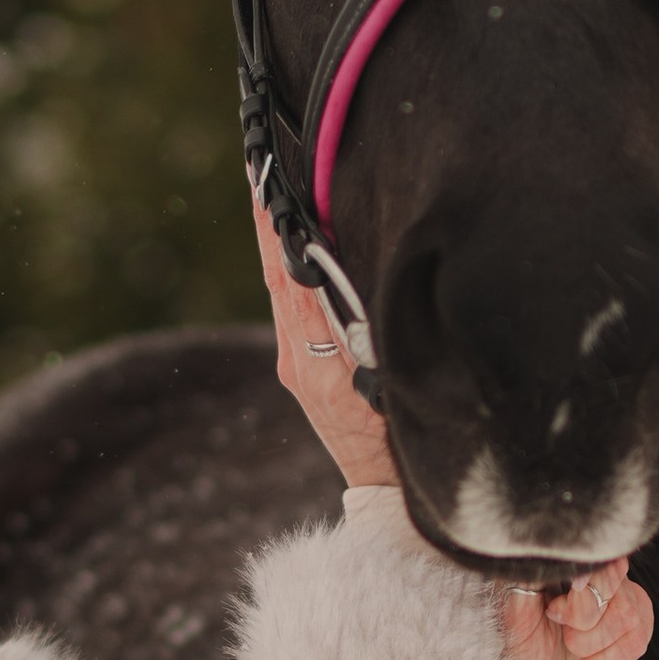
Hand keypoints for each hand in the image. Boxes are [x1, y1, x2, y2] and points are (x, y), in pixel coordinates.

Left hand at [255, 201, 396, 488]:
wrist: (386, 492)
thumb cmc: (399, 442)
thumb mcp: (387, 385)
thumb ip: (364, 331)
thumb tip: (334, 274)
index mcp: (316, 360)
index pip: (290, 279)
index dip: (276, 229)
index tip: (265, 181)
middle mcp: (296, 360)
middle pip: (278, 277)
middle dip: (267, 222)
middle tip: (259, 167)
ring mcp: (296, 367)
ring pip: (282, 291)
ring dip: (275, 243)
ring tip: (270, 191)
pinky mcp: (301, 372)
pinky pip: (292, 310)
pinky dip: (290, 272)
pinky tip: (293, 246)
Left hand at [498, 561, 653, 659]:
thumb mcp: (515, 624)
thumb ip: (527, 585)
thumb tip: (543, 560)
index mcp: (563, 574)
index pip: (591, 559)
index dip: (578, 588)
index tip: (556, 611)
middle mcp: (594, 584)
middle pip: (612, 584)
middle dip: (583, 622)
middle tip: (563, 638)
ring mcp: (618, 607)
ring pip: (628, 613)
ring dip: (595, 645)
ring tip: (575, 653)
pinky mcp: (634, 634)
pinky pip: (638, 639)